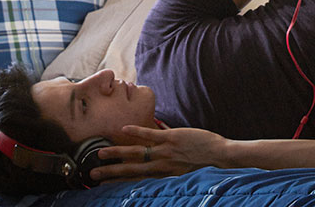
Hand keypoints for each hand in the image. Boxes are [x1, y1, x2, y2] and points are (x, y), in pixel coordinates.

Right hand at [91, 125, 226, 181]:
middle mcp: (161, 167)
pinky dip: (136, 132)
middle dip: (111, 173)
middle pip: (130, 170)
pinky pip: (150, 135)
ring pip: (135, 153)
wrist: (221, 159)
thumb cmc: (206, 166)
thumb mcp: (185, 174)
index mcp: (163, 176)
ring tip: (100, 154)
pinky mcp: (172, 139)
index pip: (136, 180)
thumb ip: (171, 171)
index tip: (104, 185)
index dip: (119, 182)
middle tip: (92, 176)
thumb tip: (162, 169)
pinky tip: (124, 129)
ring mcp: (165, 152)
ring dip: (116, 154)